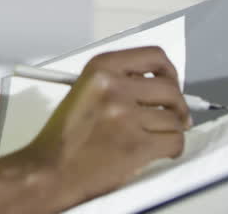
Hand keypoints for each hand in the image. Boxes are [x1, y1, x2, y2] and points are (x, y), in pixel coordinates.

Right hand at [19, 47, 188, 209]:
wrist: (49, 170)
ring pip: (174, 118)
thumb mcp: (85, 91)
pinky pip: (174, 141)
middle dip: (177, 105)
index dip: (170, 71)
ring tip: (159, 138)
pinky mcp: (136, 145)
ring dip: (172, 130)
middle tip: (176, 116)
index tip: (171, 82)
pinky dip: (173, 149)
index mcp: (101, 68)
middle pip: (170, 88)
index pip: (153, 56)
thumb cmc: (65, 135)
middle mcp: (114, 87)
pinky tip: (162, 151)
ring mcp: (126, 116)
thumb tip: (158, 88)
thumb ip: (119, 82)